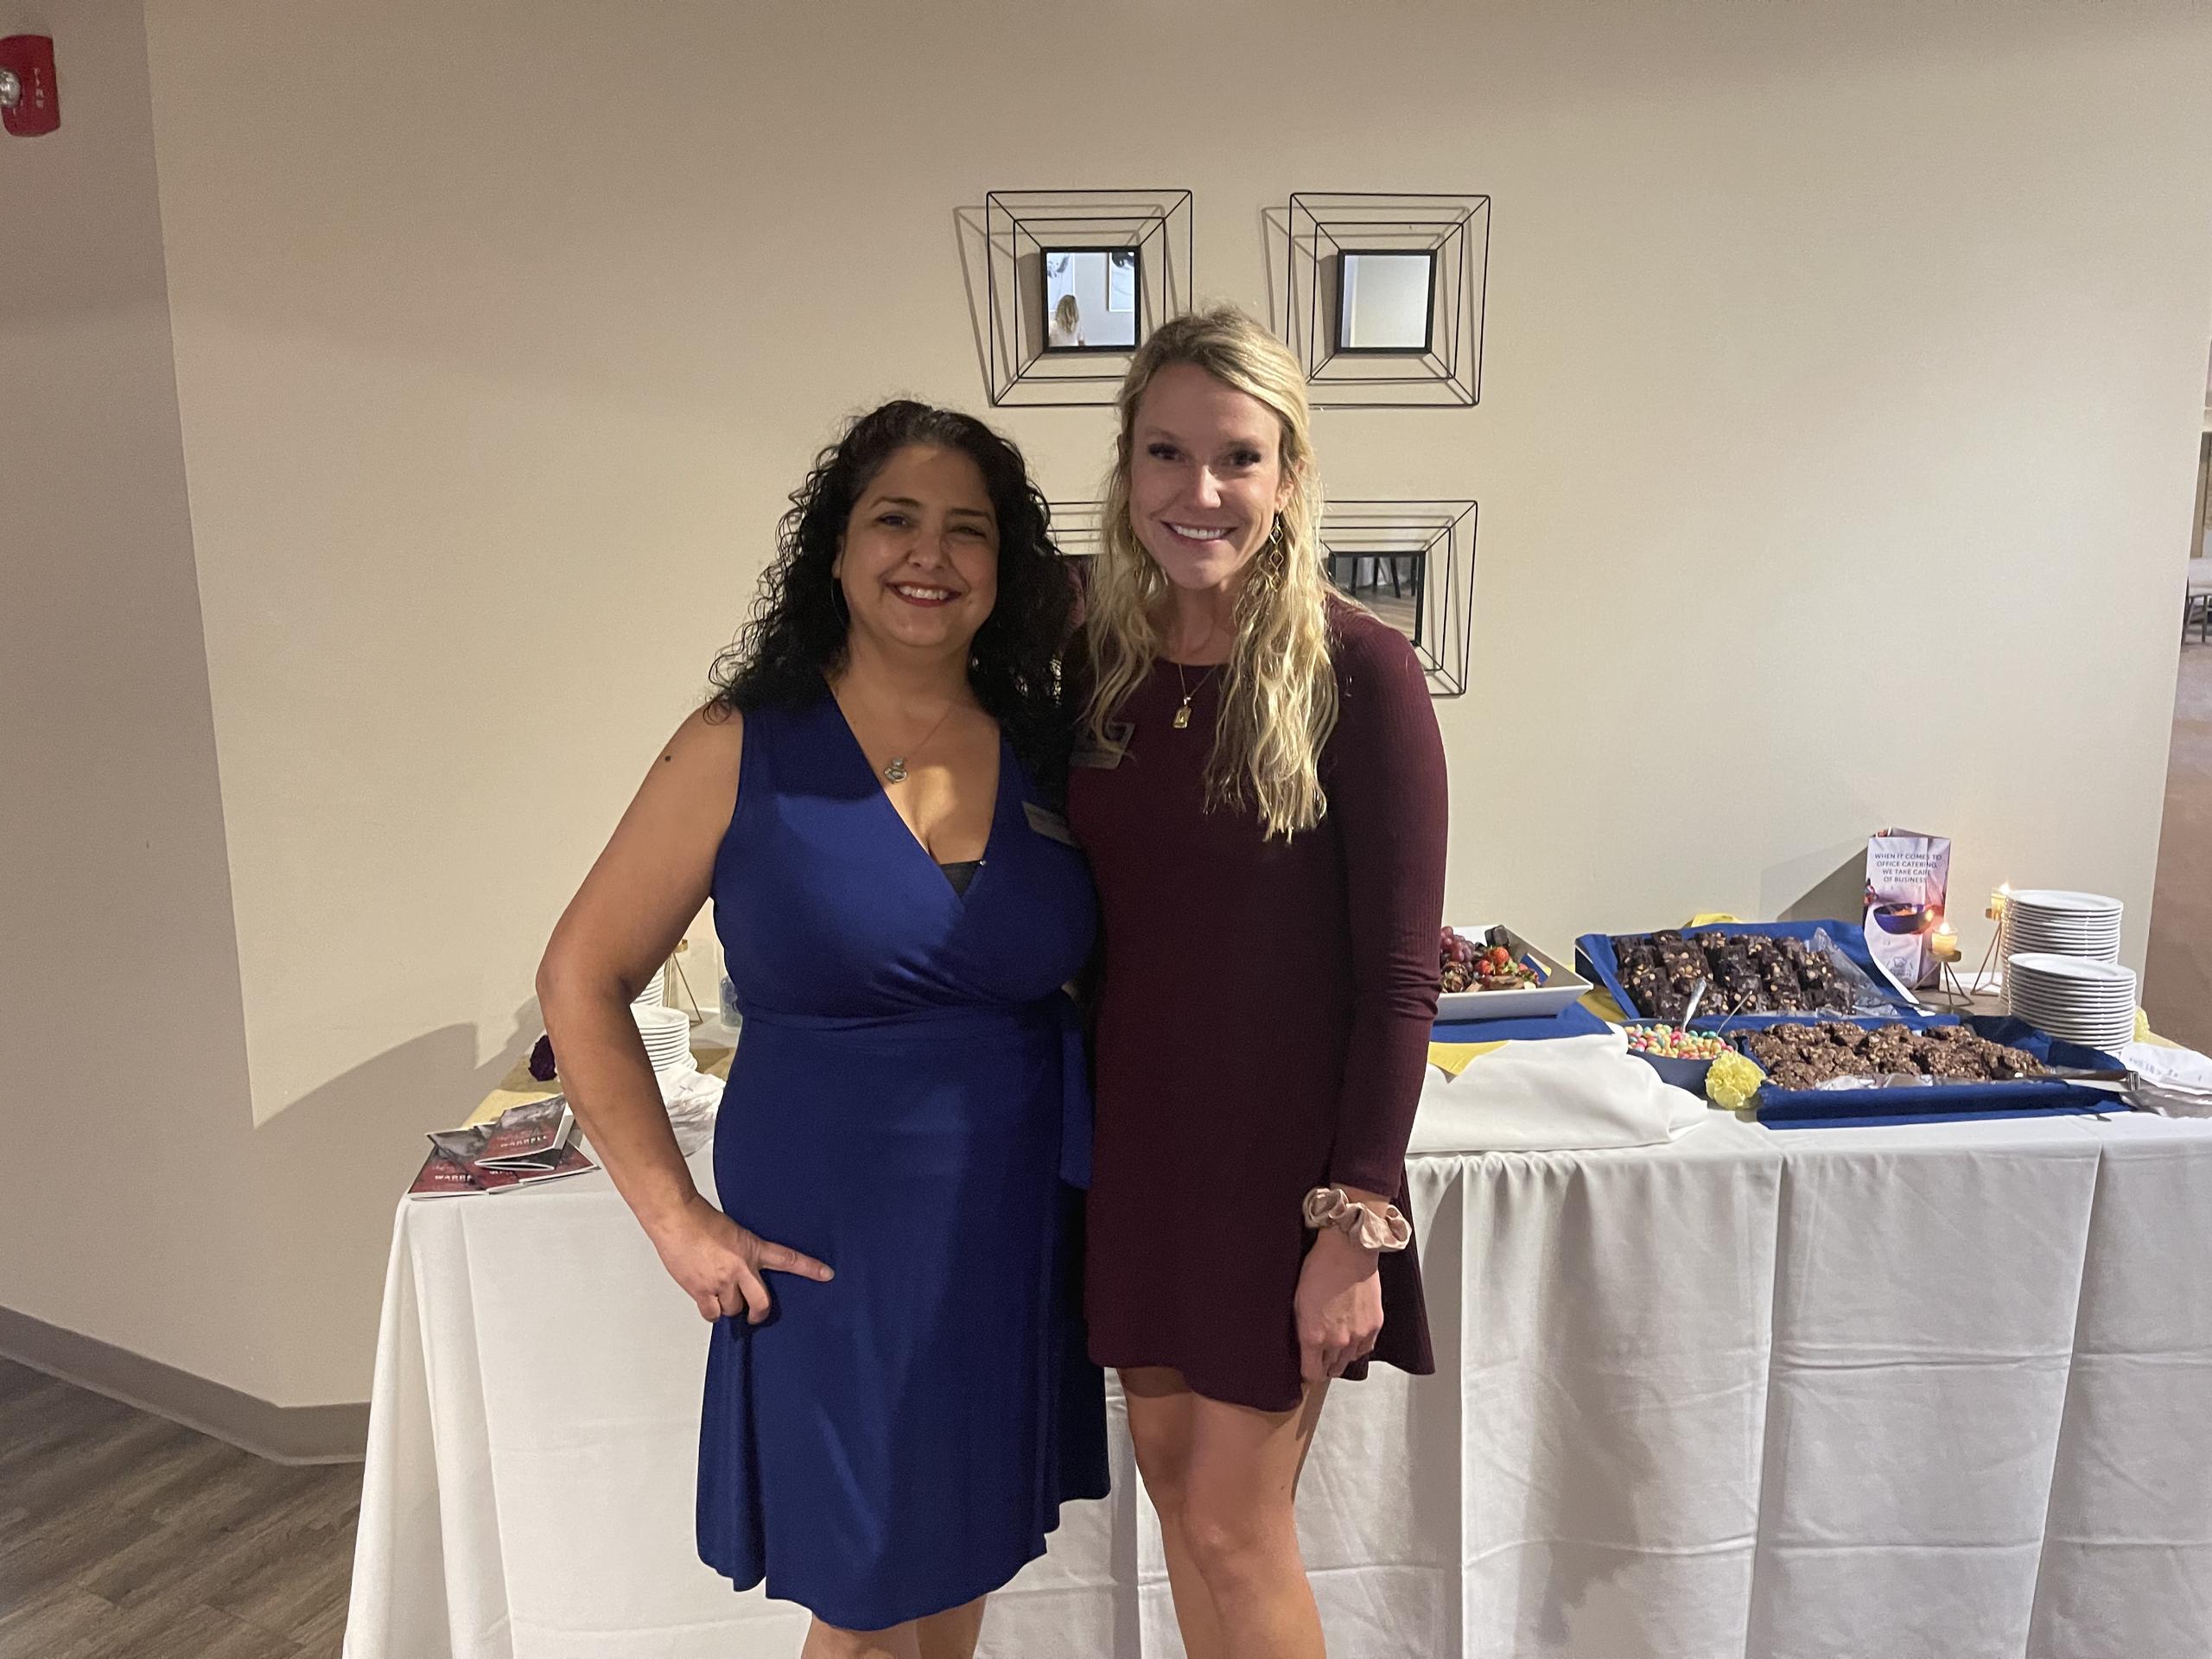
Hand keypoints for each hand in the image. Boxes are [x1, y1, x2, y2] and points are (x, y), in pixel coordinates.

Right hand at [647, 1192, 832, 1323]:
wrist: (676, 1219)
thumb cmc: (700, 1219)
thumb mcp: (733, 1231)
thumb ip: (743, 1251)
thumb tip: (743, 1266)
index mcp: (752, 1249)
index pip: (787, 1259)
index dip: (809, 1268)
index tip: (826, 1274)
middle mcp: (740, 1269)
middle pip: (760, 1303)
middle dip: (759, 1313)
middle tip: (757, 1315)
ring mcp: (720, 1282)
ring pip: (733, 1310)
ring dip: (730, 1307)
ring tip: (724, 1296)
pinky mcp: (700, 1291)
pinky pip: (711, 1313)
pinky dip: (711, 1312)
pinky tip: (710, 1302)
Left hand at [1294, 1226, 1383, 1385]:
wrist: (1347, 1251)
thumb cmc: (1319, 1270)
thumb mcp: (1297, 1302)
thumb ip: (1301, 1330)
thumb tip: (1303, 1347)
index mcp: (1313, 1337)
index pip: (1312, 1373)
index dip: (1308, 1371)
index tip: (1307, 1366)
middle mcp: (1337, 1341)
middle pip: (1330, 1369)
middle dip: (1324, 1363)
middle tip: (1320, 1352)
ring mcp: (1358, 1335)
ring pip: (1348, 1361)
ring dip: (1341, 1356)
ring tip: (1336, 1340)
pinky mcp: (1374, 1326)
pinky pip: (1365, 1349)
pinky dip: (1358, 1346)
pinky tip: (1351, 1334)